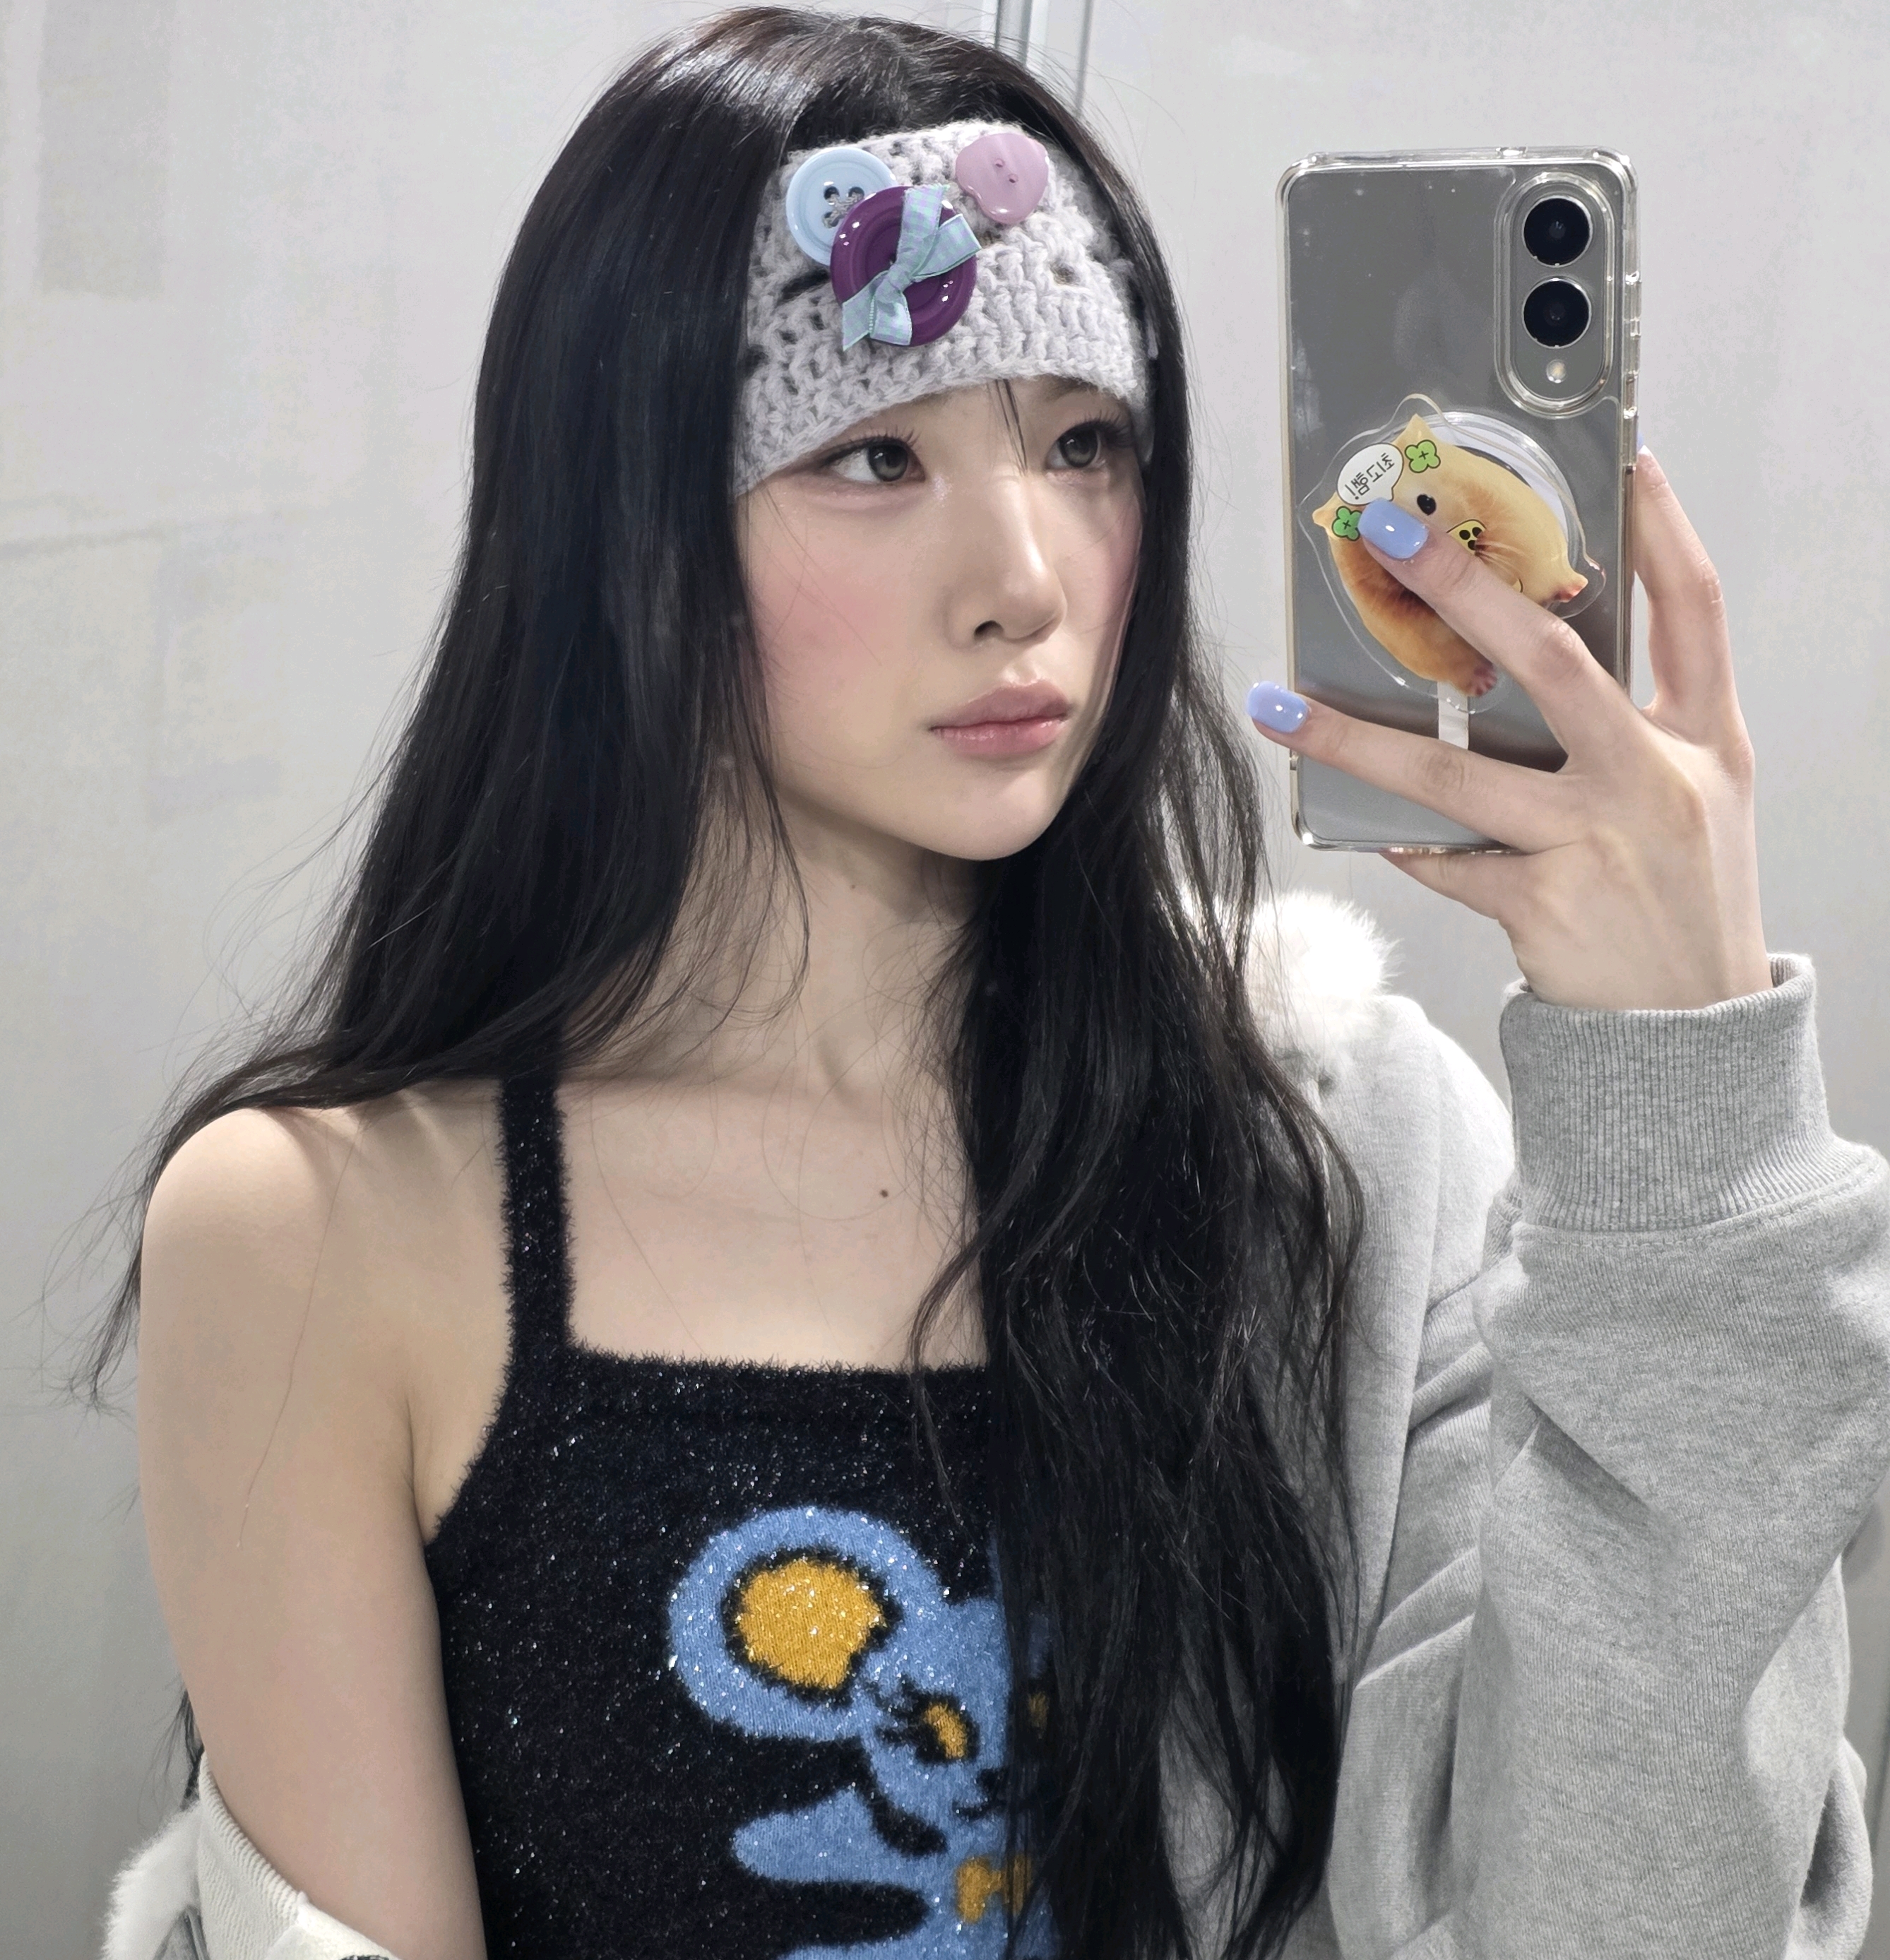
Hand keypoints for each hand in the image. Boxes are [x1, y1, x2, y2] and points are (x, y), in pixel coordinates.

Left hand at [1250, 452, 1771, 1010]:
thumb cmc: (1685, 898)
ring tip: (1282, 708)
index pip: (1694, 609)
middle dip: (1469, 589)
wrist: (1694, 1034)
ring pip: (1456, 775)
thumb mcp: (1693, 795)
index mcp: (1705, 739)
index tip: (1624, 456)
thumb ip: (1634, 724)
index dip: (1663, 528)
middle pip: (1555, 662)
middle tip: (1395, 536)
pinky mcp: (1543, 907)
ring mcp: (1595, 844)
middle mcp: (1653, 780)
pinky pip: (1447, 863)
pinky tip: (1370, 831)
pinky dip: (1407, 844)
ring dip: (1356, 739)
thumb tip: (1537, 650)